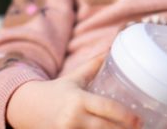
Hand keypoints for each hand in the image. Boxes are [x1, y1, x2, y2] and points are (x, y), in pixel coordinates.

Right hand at [7, 54, 141, 128]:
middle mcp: (73, 118)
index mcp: (79, 99)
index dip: (125, 116)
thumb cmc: (58, 91)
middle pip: (105, 128)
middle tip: (139, 127)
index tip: (138, 118)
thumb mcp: (75, 77)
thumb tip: (112, 46)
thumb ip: (94, 64)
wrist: (27, 107)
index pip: (106, 108)